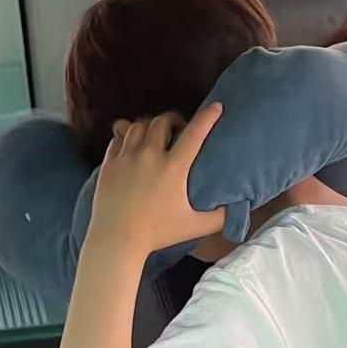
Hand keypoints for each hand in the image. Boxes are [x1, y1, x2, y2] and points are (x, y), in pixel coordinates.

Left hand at [88, 105, 226, 254]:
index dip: (208, 116)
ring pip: (138, 126)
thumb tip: (238, 208)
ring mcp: (126, 157)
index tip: (216, 107)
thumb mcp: (194, 227)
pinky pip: (118, 138)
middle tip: (177, 129)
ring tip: (154, 137)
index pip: (195, 133)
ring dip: (149, 127)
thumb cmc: (157, 234)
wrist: (116, 240)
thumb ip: (220, 217)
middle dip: (173, 120)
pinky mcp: (109, 164)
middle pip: (162, 121)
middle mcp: (149, 156)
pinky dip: (127, 137)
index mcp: (173, 168)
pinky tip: (132, 147)